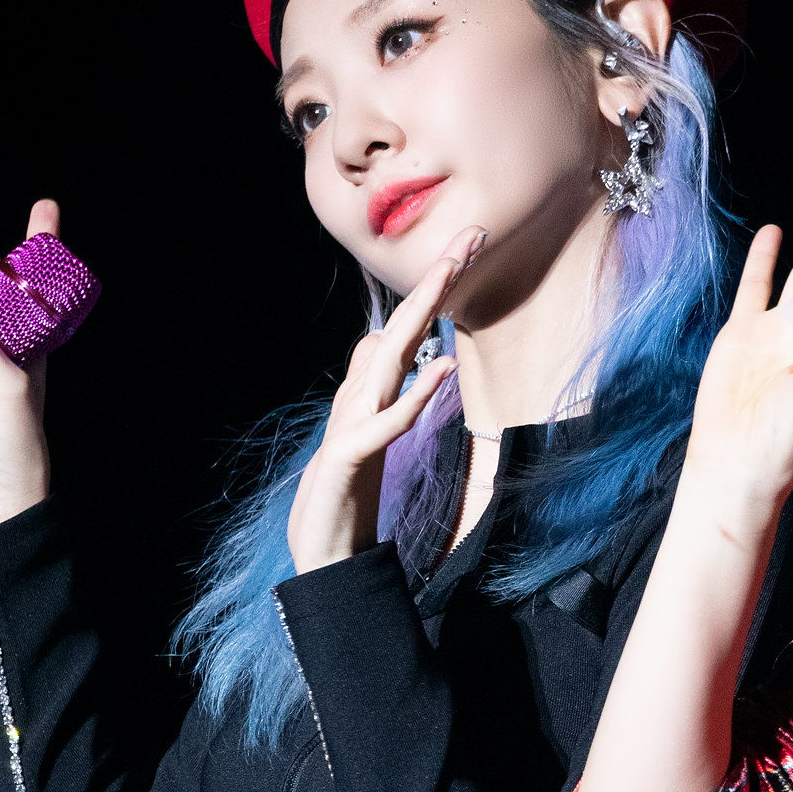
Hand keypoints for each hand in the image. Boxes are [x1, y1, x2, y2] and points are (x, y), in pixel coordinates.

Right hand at [284, 231, 479, 573]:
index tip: (469, 249)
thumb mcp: (365, 435)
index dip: (435, 290)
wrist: (323, 556)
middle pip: (402, 330)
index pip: (408, 333)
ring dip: (420, 316)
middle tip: (469, 236)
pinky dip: (413, 397)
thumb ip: (374, 392)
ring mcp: (352, 426)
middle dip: (434, 282)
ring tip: (449, 274)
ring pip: (389, 360)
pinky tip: (441, 370)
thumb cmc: (344, 498)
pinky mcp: (349, 458)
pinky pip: (386, 423)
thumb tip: (382, 346)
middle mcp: (361, 400)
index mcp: (371, 396)